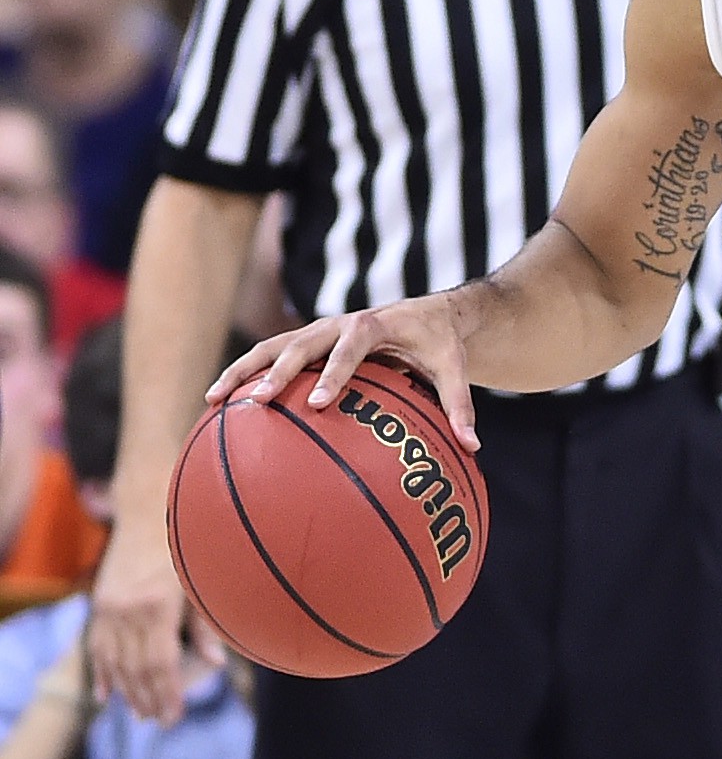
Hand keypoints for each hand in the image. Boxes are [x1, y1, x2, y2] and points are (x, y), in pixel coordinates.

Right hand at [85, 517, 223, 726]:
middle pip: (135, 668)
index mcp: (157, 605)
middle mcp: (127, 609)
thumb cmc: (189, 546)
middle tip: (160, 723)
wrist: (150, 513)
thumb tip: (215, 664)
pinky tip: (106, 695)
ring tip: (140, 714)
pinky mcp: (100, 603)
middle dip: (148, 699)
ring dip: (126, 691)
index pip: (159, 663)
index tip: (174, 716)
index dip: (166, 693)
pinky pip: (98, 645)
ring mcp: (109, 606)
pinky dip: (102, 672)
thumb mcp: (203, 582)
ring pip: (114, 661)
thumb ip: (206, 625)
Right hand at [205, 299, 478, 448]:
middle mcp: (340, 323)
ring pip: (272, 346)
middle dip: (277, 372)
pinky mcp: (305, 340)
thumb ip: (459, 404)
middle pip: (301, 344)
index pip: (352, 346)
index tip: (318, 403)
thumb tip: (473, 447)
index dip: (335, 372)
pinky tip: (217, 404)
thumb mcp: (454, 368)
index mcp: (375, 325)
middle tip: (256, 403)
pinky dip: (243, 374)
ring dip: (243, 370)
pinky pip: (268, 355)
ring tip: (212, 401)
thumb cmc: (439, 343)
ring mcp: (317, 330)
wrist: (428, 311)